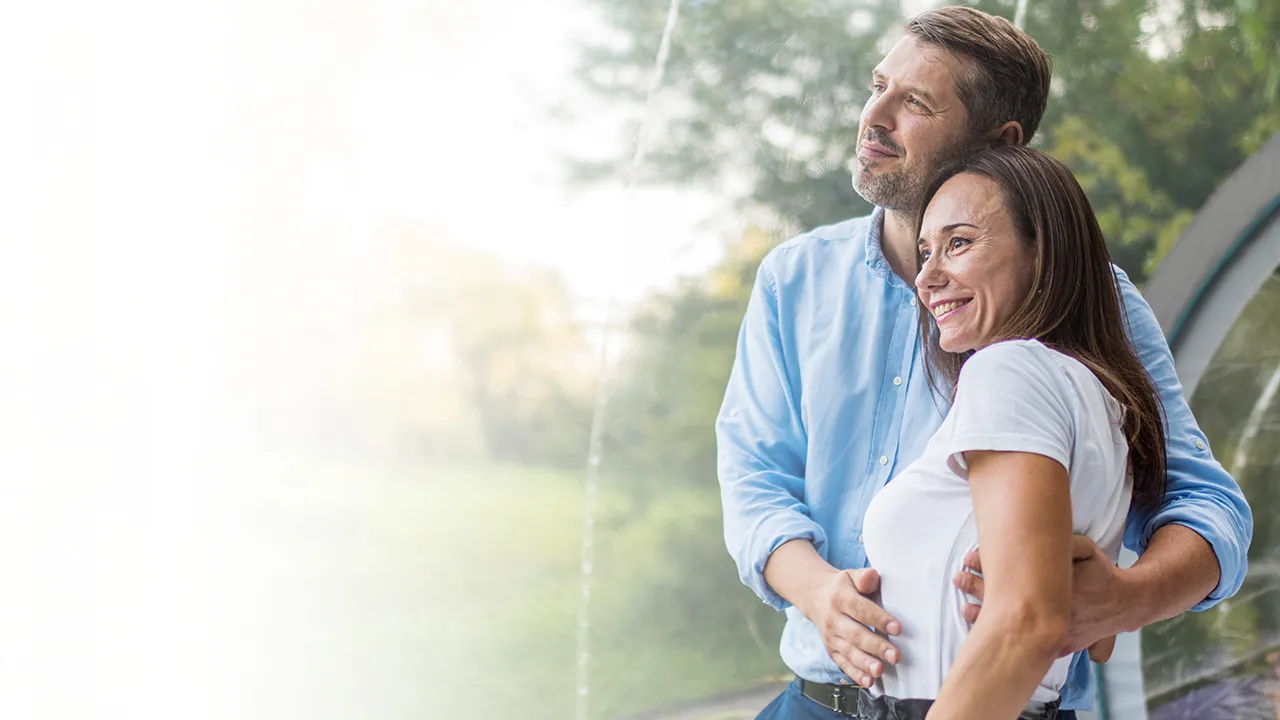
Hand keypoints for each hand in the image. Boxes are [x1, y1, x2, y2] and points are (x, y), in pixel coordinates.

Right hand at [802, 568, 901, 687]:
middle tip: (895, 655)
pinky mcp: (831, 650)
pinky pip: (842, 663)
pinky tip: (868, 681)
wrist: (815, 596)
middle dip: (876, 646)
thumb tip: (872, 576)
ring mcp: (830, 636)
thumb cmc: (842, 587)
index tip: (897, 628)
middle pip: (855, 634)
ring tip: (880, 670)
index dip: (878, 619)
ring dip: (865, 663)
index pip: (860, 609)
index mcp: (839, 597)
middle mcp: (832, 618)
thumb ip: (864, 577)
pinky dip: (855, 674)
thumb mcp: (851, 576)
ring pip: (848, 651)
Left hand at [953, 536, 1127, 656]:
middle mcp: (1054, 610)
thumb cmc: (1102, 573)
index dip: (988, 565)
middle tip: (958, 577)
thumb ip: (1067, 543)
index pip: (1013, 574)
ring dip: (987, 616)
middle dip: (979, 587)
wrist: (1124, 604)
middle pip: (1008, 599)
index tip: (969, 558)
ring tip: (963, 607)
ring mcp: (1056, 630)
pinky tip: (986, 634)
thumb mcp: (1087, 550)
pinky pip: (1029, 645)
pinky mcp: (1059, 645)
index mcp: (1057, 585)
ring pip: (1015, 626)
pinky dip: (1009, 639)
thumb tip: (1047, 535)